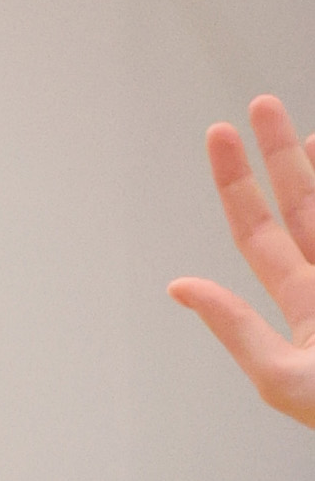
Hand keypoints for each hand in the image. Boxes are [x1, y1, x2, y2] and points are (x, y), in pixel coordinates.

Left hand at [172, 97, 314, 426]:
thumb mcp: (285, 377)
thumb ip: (237, 329)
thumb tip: (179, 286)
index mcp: (307, 306)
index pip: (261, 233)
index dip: (239, 184)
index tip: (220, 133)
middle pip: (306, 201)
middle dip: (283, 152)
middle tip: (260, 103)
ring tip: (301, 124)